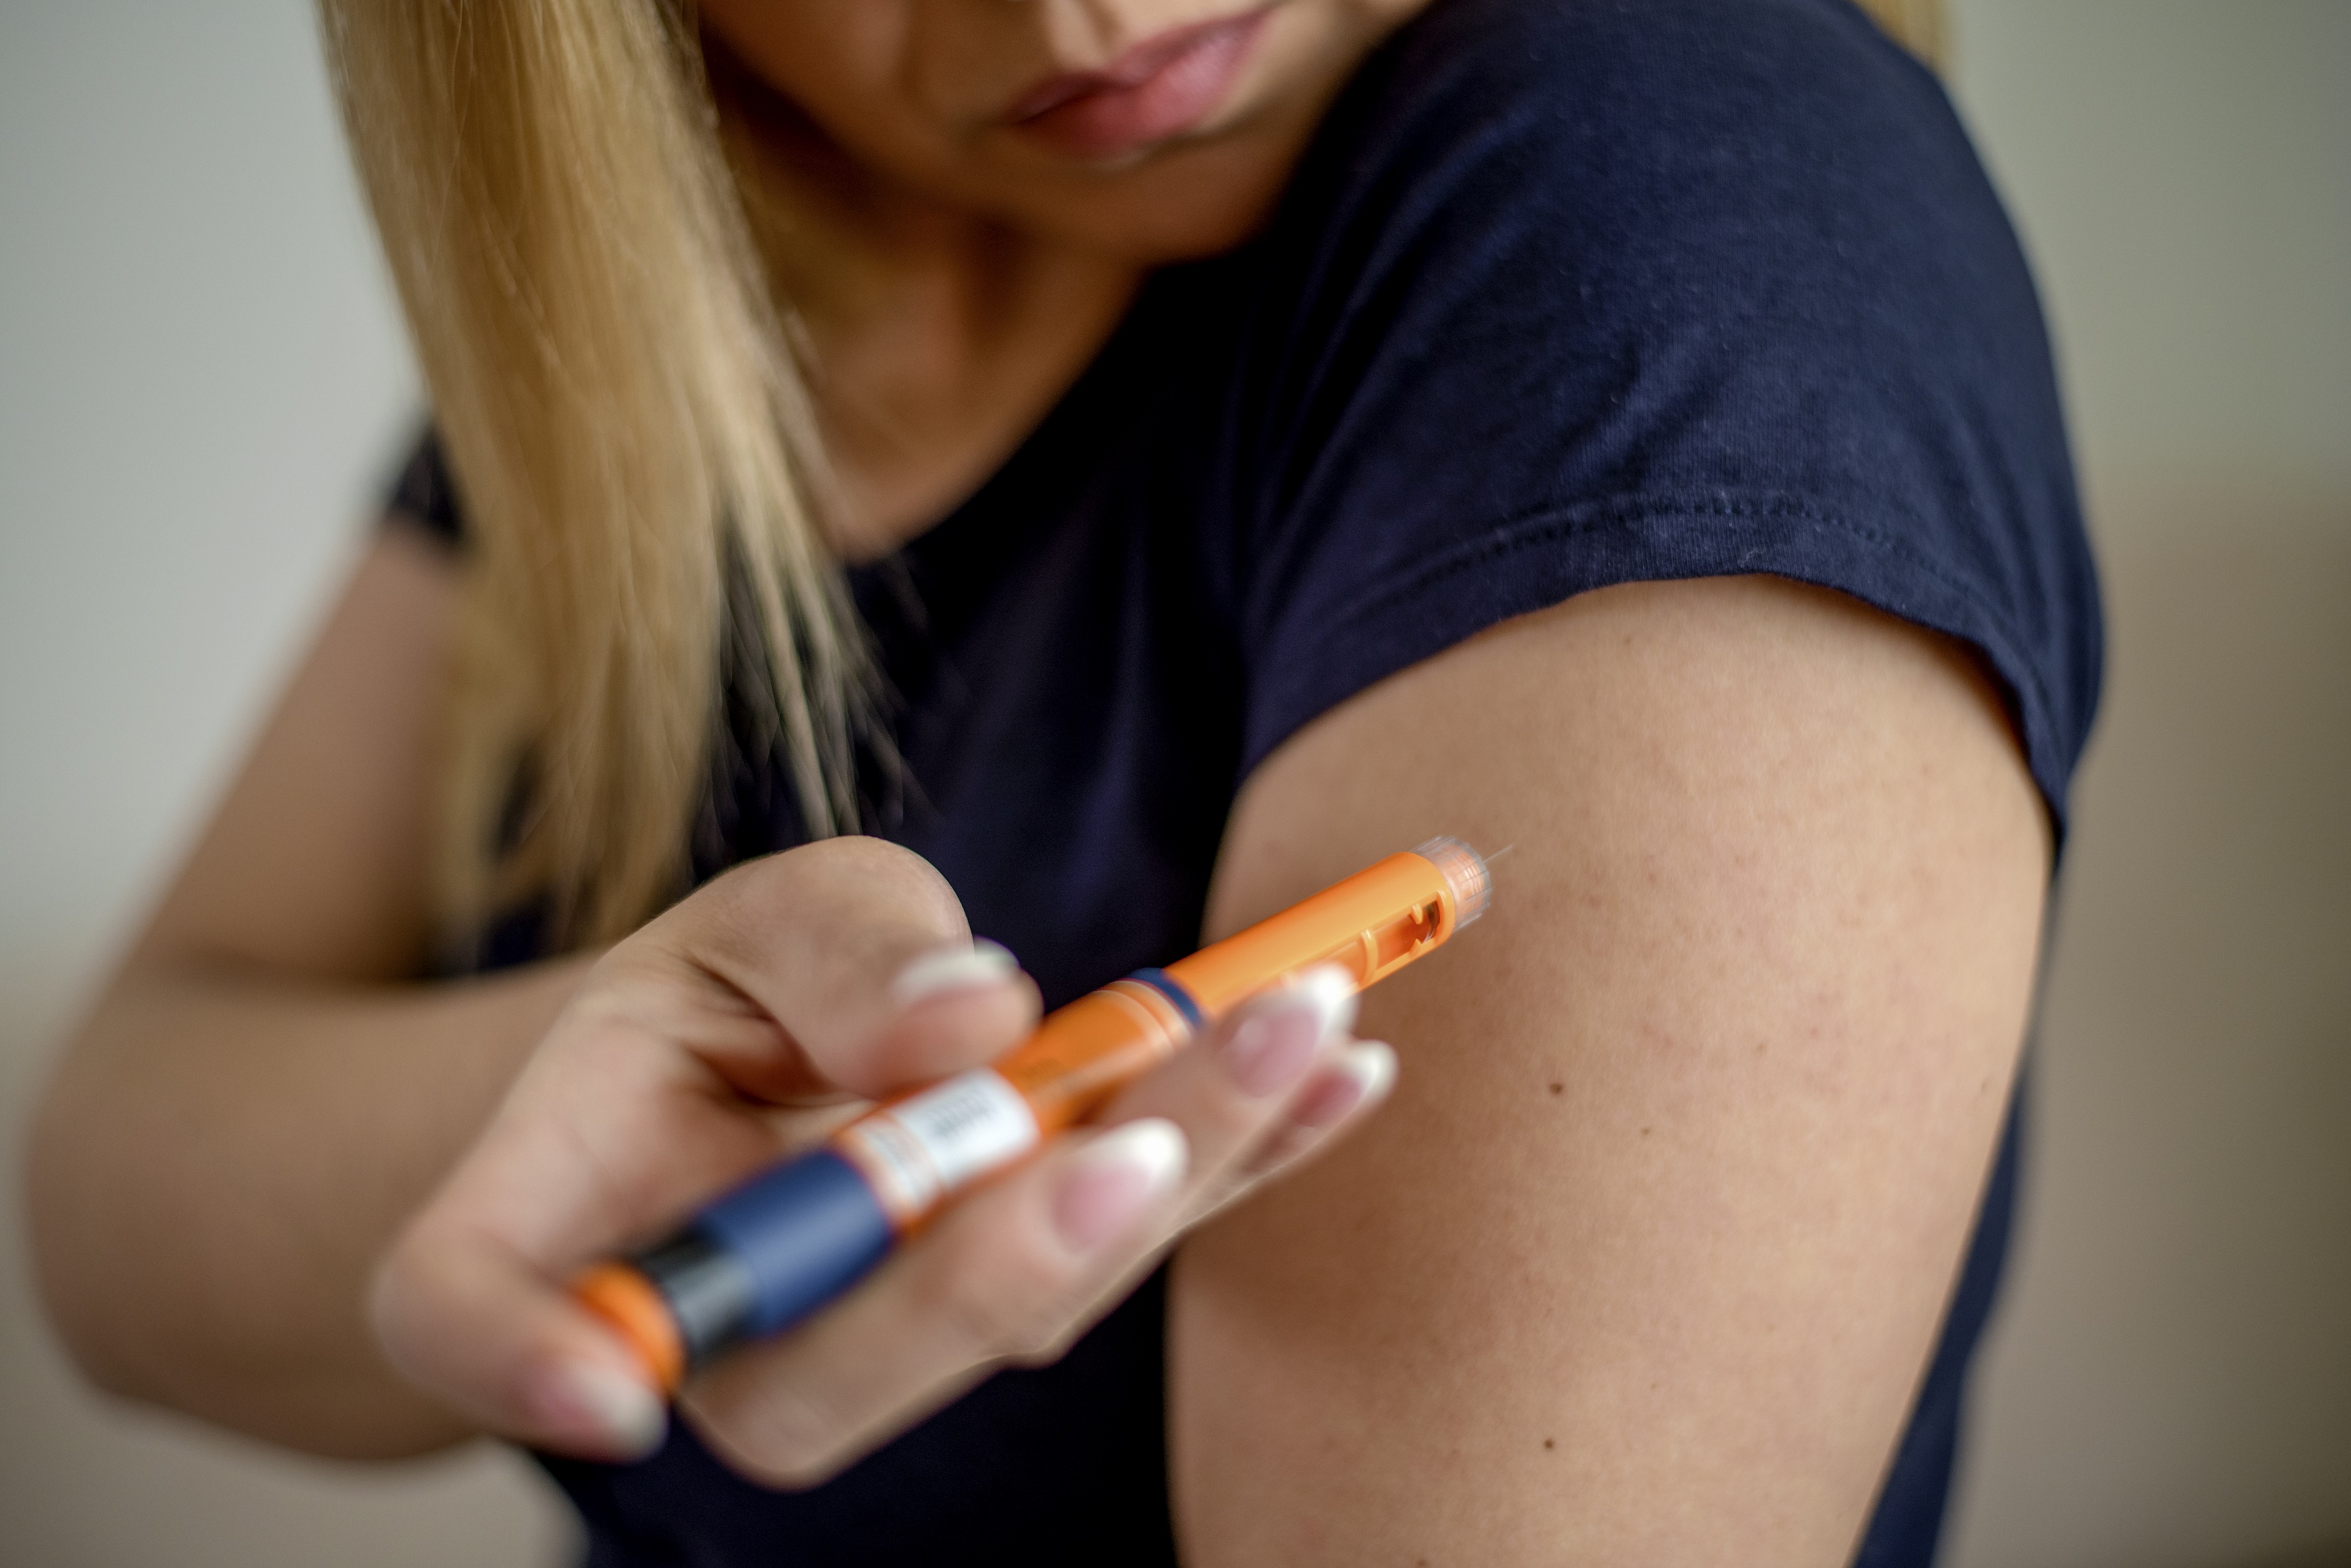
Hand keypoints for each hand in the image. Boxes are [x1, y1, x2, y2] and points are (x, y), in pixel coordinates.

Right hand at [370, 836, 1394, 1484]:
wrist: (786, 1065)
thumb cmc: (727, 995)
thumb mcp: (744, 918)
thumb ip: (835, 953)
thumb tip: (969, 1018)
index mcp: (573, 1211)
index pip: (464, 1310)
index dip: (516, 1362)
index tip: (608, 1392)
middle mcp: (730, 1324)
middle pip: (832, 1361)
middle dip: (1001, 1255)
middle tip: (1132, 1136)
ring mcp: (889, 1339)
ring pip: (1020, 1310)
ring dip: (1178, 1167)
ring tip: (1308, 1022)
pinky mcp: (1025, 1295)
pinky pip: (1131, 1245)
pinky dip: (1249, 1152)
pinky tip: (1352, 1065)